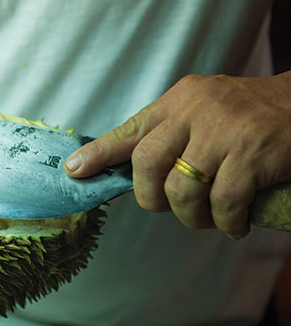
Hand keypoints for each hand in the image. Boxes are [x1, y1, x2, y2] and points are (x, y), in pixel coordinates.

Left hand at [64, 73, 290, 238]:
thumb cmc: (249, 116)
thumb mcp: (204, 110)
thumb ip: (171, 133)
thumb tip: (134, 171)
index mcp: (178, 101)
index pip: (129, 130)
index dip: (98, 154)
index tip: (73, 171)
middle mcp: (195, 111)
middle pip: (146, 165)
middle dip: (151, 198)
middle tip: (169, 208)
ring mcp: (224, 131)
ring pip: (182, 189)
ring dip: (191, 217)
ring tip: (208, 219)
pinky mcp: (252, 153)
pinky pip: (223, 202)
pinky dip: (226, 222)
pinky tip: (235, 224)